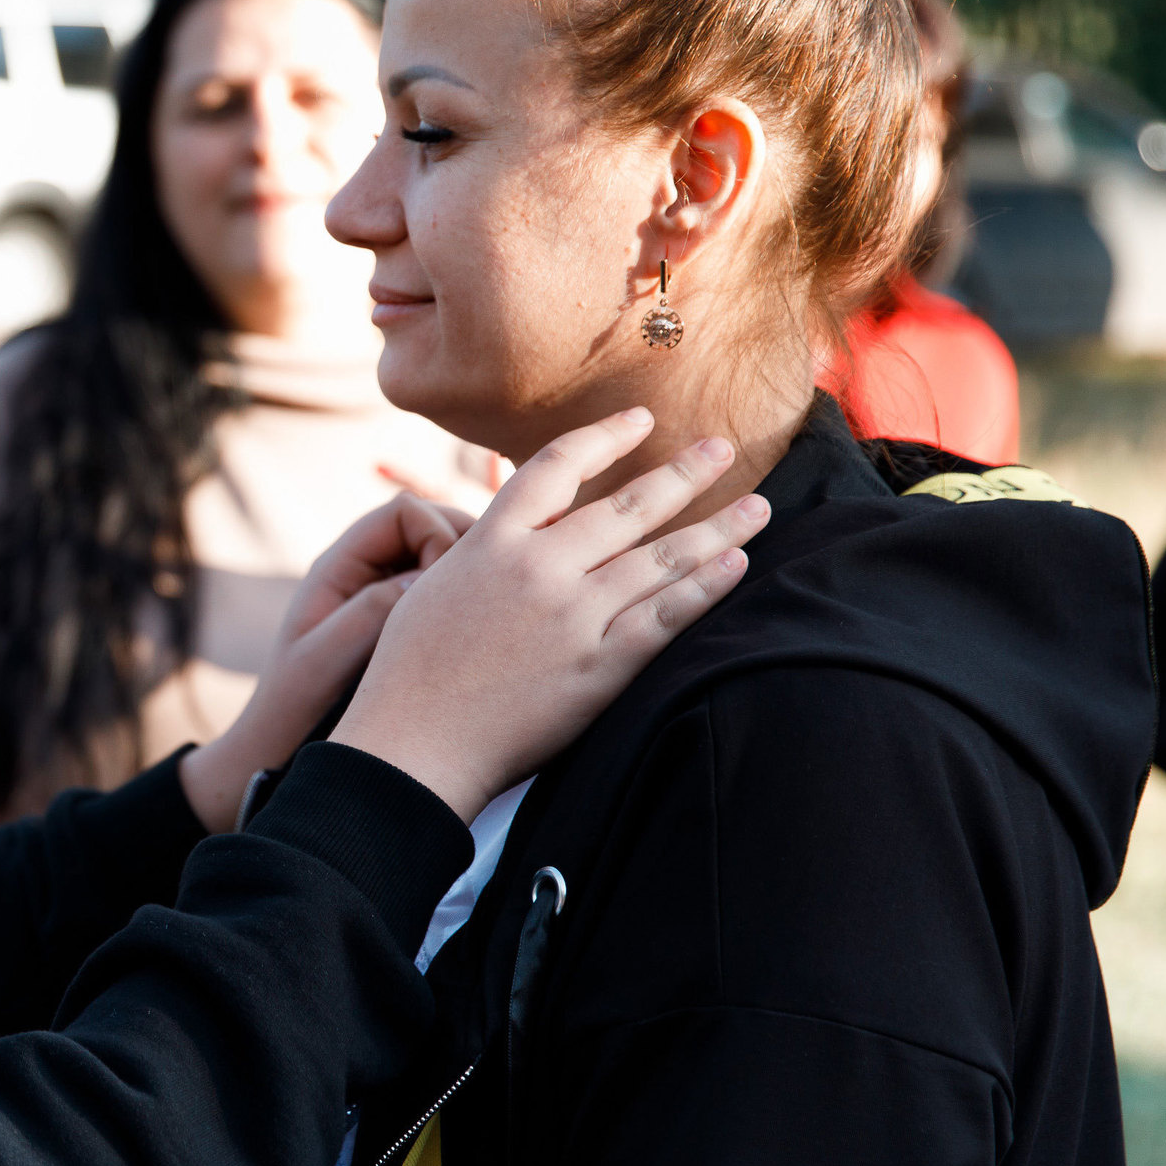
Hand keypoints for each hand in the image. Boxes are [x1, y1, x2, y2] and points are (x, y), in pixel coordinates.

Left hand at [178, 493, 470, 832]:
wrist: (275, 756)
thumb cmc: (293, 712)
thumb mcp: (327, 660)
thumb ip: (373, 612)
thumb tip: (431, 576)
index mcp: (338, 568)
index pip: (405, 512)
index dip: (440, 531)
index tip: (455, 583)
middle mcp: (362, 575)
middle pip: (431, 528)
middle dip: (466, 551)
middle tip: (492, 597)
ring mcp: (383, 600)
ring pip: (444, 563)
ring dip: (471, 582)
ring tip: (491, 622)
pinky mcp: (401, 630)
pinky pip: (444, 601)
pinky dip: (469, 610)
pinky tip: (483, 646)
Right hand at [332, 408, 769, 820]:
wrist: (412, 746)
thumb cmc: (408, 672)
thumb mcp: (432, 586)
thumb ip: (483, 552)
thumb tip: (521, 530)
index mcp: (490, 542)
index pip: (557, 465)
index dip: (605, 436)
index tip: (642, 420)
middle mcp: (536, 568)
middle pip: (627, 505)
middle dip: (684, 473)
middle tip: (723, 447)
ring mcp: (570, 618)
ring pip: (659, 558)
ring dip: (717, 528)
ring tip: (757, 507)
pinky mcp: (596, 669)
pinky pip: (664, 618)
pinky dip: (704, 589)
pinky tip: (737, 567)